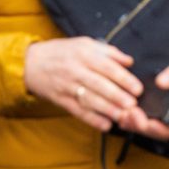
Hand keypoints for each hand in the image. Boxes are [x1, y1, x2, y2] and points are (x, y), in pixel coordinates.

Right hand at [24, 37, 142, 132]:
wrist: (30, 62)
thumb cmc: (63, 51)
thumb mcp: (85, 44)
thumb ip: (109, 52)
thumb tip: (129, 61)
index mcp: (85, 55)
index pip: (108, 68)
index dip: (124, 79)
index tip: (138, 89)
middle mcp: (76, 71)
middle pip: (99, 85)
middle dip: (117, 96)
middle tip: (133, 105)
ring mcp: (67, 87)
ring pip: (89, 100)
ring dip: (107, 110)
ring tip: (122, 116)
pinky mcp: (60, 100)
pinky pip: (77, 111)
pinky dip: (91, 119)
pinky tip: (105, 125)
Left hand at [117, 52, 168, 139]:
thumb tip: (161, 82)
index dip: (158, 128)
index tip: (144, 119)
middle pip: (159, 132)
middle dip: (141, 126)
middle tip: (127, 113)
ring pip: (151, 130)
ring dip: (135, 125)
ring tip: (122, 113)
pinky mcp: (164, 118)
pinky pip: (148, 124)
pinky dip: (135, 122)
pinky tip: (124, 114)